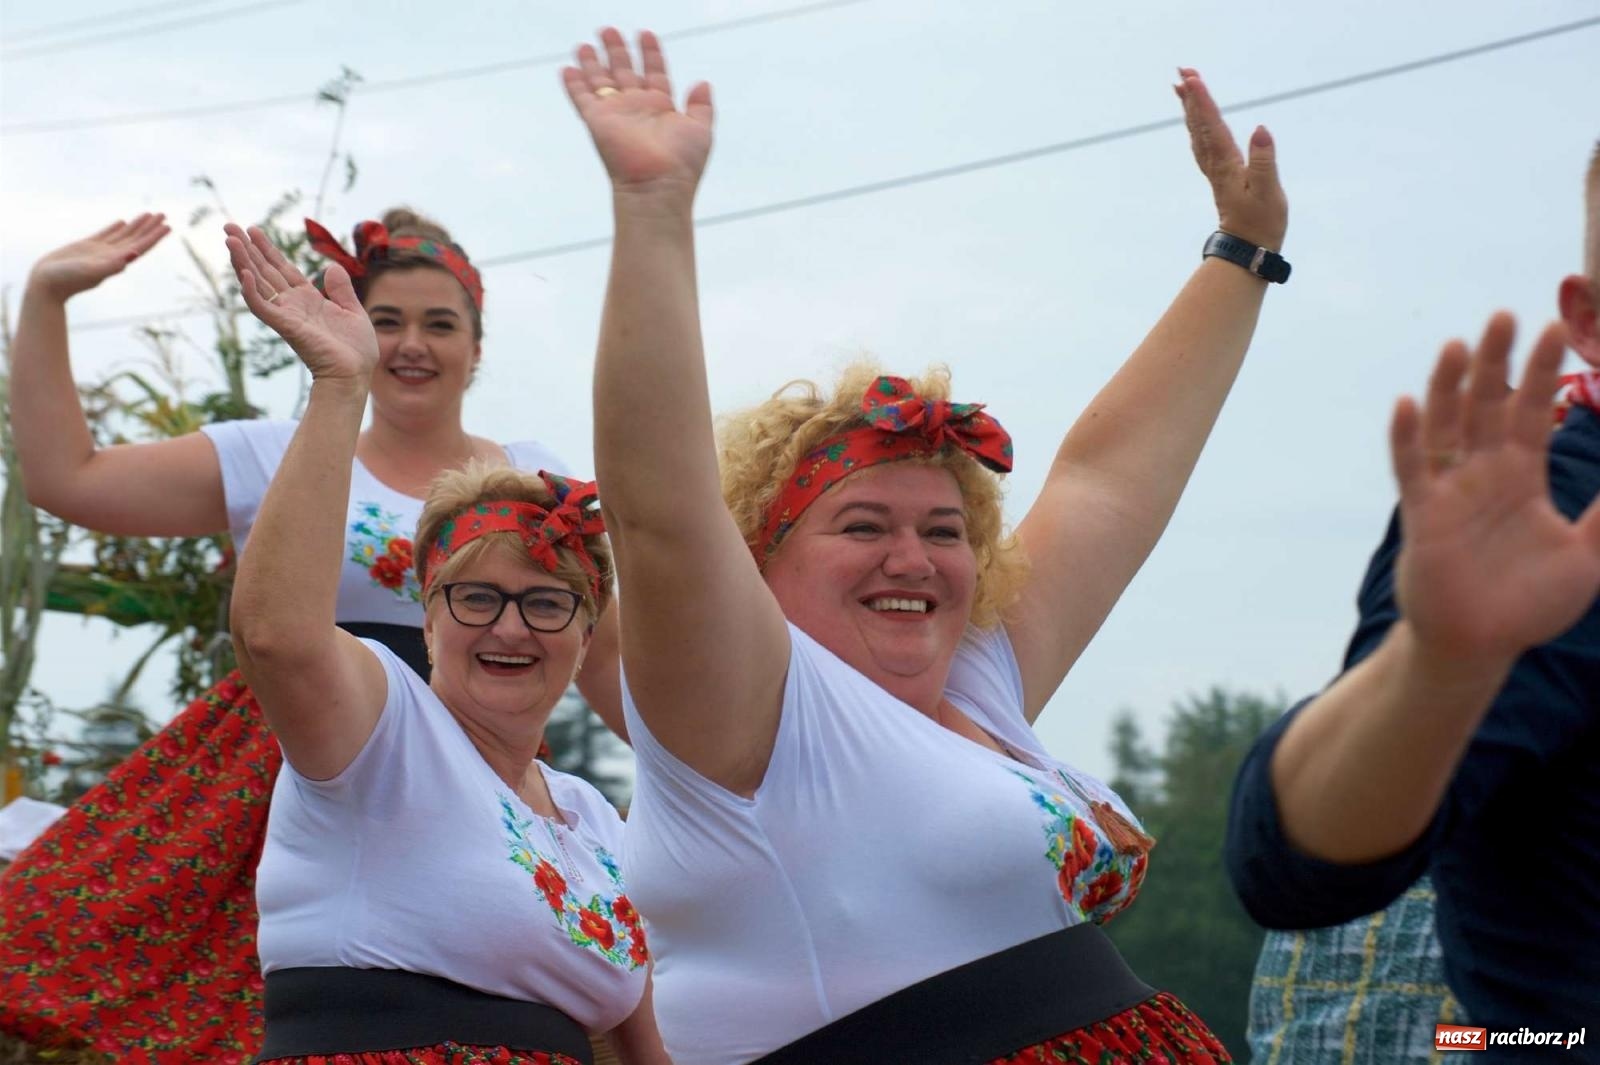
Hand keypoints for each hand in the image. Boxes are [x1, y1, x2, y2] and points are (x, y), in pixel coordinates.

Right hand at [27, 214, 170, 301]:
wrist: (47, 284)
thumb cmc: (68, 280)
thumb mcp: (92, 272)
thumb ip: (113, 265)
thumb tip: (134, 255)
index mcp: (117, 261)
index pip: (141, 246)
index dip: (155, 236)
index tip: (168, 226)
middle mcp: (112, 256)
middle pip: (136, 239)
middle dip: (150, 227)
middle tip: (163, 214)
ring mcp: (100, 251)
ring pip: (123, 235)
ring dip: (136, 225)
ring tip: (148, 214)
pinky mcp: (86, 247)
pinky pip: (106, 234)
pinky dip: (115, 228)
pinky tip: (122, 222)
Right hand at [225, 223, 376, 382]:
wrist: (355, 375)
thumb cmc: (356, 351)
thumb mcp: (354, 312)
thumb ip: (342, 290)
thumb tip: (332, 267)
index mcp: (308, 300)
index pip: (282, 269)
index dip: (268, 250)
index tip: (253, 230)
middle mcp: (293, 305)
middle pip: (265, 271)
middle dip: (247, 248)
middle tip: (229, 225)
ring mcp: (287, 315)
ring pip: (258, 284)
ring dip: (243, 262)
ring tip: (230, 239)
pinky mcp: (285, 327)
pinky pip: (263, 307)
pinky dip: (251, 291)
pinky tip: (244, 272)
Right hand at [562, 28, 712, 199]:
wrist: (658, 184)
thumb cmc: (681, 163)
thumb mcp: (701, 129)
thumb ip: (701, 106)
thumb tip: (703, 84)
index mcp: (661, 107)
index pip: (654, 72)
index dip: (650, 53)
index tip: (645, 34)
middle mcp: (637, 108)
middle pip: (623, 71)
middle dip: (616, 50)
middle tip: (608, 30)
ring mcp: (616, 114)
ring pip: (600, 82)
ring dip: (592, 63)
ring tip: (585, 45)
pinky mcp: (597, 121)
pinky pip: (582, 98)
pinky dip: (574, 84)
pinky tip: (567, 69)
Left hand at [1176, 70, 1286, 250]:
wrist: (1248, 250)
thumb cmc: (1262, 223)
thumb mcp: (1268, 192)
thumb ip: (1264, 161)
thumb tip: (1260, 129)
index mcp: (1227, 164)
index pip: (1212, 126)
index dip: (1203, 101)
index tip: (1192, 79)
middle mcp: (1216, 164)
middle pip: (1200, 125)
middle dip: (1191, 98)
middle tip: (1182, 72)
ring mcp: (1216, 170)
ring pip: (1198, 134)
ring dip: (1191, 109)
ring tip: (1182, 87)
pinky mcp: (1220, 176)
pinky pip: (1203, 145)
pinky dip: (1197, 127)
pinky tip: (1195, 122)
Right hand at [1391, 312, 1599, 663]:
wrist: (1480, 645)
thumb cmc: (1528, 604)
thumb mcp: (1587, 557)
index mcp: (1522, 476)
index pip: (1535, 412)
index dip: (1544, 372)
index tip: (1557, 328)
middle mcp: (1484, 473)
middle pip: (1489, 405)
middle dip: (1498, 362)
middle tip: (1507, 315)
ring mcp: (1450, 490)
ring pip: (1447, 425)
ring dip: (1450, 385)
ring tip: (1459, 344)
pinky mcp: (1422, 514)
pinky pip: (1412, 468)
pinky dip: (1408, 437)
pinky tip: (1408, 405)